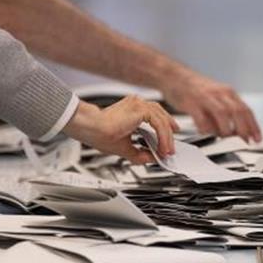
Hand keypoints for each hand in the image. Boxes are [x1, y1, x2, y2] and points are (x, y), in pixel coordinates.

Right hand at [63, 97, 178, 163]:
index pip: (154, 116)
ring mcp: (139, 104)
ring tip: (167, 152)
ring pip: (162, 120)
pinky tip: (162, 148)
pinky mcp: (141, 109)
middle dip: (169, 134)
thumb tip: (152, 158)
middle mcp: (136, 104)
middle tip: (171, 148)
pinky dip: (163, 137)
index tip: (167, 142)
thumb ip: (139, 153)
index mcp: (132, 109)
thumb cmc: (99, 134)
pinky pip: (159, 123)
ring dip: (167, 138)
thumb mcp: (125, 148)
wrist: (91, 128)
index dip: (163, 129)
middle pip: (161, 116)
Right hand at [161, 73, 261, 141]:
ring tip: (223, 136)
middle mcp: (219, 93)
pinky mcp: (191, 102)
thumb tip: (239, 132)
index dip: (253, 126)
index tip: (257, 139)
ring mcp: (205, 97)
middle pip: (237, 112)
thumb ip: (228, 112)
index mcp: (227, 93)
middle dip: (243, 129)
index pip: (246, 110)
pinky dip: (205, 128)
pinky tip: (205, 131)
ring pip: (222, 114)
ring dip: (225, 129)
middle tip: (244, 141)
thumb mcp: (216, 97)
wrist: (174, 76)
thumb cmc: (196, 89)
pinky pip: (201, 118)